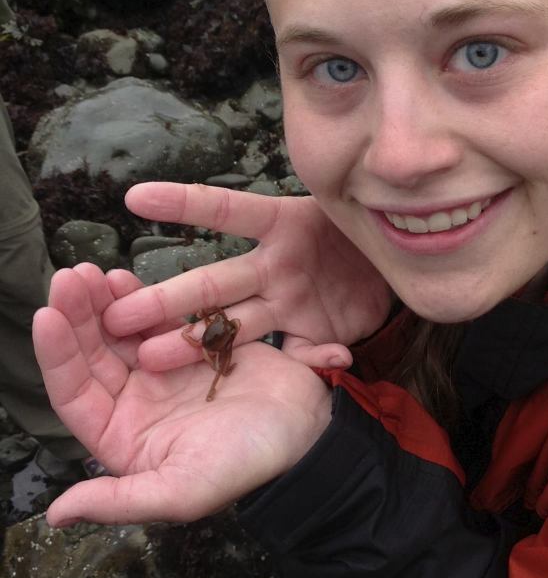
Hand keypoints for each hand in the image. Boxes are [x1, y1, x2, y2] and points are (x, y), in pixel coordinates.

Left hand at [33, 264, 331, 526]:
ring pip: (119, 330)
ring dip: (102, 301)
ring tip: (93, 272)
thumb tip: (56, 515)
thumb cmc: (245, 465)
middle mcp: (134, 403)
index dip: (58, 355)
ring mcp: (162, 370)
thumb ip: (119, 501)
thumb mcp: (180, 492)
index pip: (75, 392)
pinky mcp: (191, 345)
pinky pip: (157, 317)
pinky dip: (139, 296)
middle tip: (71, 278)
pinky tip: (125, 276)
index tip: (47, 314)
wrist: (307, 432)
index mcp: (122, 438)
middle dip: (77, 315)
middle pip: (92, 354)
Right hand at [104, 183, 392, 373]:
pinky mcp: (309, 330)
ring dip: (192, 342)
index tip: (136, 197)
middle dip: (165, 300)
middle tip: (117, 317)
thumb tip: (321, 264)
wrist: (401, 259)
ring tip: (149, 359)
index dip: (185, 202)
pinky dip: (304, 362)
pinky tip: (266, 380)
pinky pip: (297, 353)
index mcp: (282, 225)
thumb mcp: (357, 217)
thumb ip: (332, 235)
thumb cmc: (367, 226)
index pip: (227, 210)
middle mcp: (275, 266)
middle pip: (213, 283)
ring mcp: (287, 301)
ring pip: (231, 324)